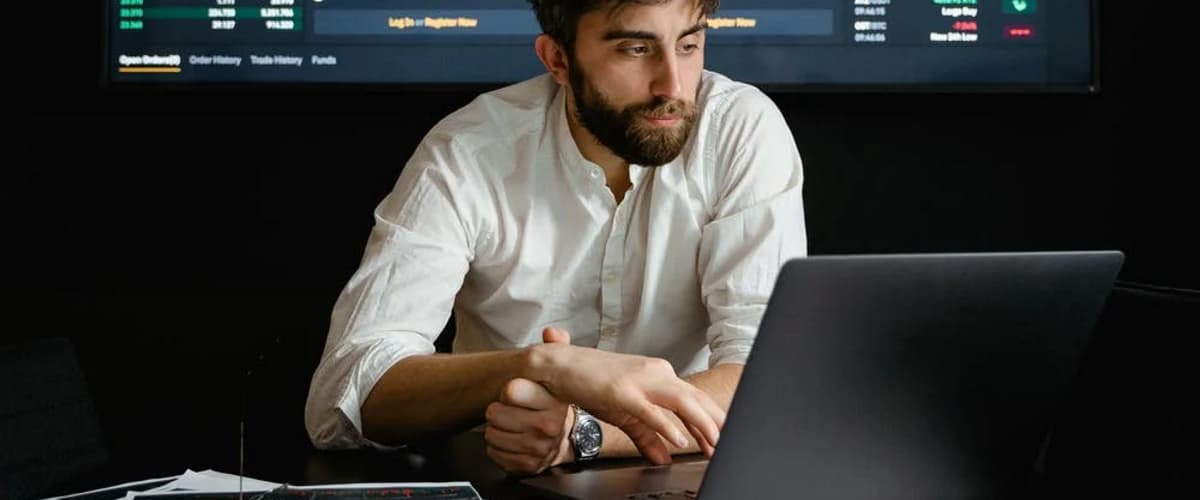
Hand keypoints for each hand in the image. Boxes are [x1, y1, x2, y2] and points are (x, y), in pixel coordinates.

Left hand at [483, 377, 572, 474]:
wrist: (575, 436)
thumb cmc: (554, 407)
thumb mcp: (551, 384)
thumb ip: (535, 372)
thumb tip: (522, 353)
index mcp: (553, 402)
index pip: (511, 391)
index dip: (507, 391)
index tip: (513, 394)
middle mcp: (548, 426)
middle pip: (495, 414)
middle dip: (496, 412)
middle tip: (507, 412)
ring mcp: (539, 448)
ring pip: (492, 435)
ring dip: (496, 430)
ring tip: (510, 426)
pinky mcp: (529, 464)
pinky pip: (494, 454)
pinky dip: (497, 448)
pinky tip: (510, 441)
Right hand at [531, 328, 723, 464]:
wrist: (559, 366)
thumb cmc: (591, 382)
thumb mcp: (625, 412)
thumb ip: (648, 435)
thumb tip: (665, 456)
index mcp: (659, 375)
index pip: (695, 398)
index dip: (713, 420)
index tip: (723, 440)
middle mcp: (655, 373)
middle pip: (696, 398)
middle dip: (716, 424)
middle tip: (727, 446)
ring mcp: (640, 380)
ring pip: (682, 401)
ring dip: (702, 424)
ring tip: (713, 443)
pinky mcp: (622, 390)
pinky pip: (651, 410)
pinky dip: (668, 425)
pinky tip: (679, 439)